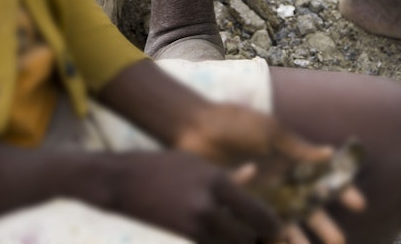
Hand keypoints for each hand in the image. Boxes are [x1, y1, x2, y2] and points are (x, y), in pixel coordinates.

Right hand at [110, 149, 279, 243]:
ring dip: (239, 242)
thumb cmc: (164, 166)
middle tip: (263, 235)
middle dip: (258, 239)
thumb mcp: (198, 163)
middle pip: (248, 238)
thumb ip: (228, 176)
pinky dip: (222, 242)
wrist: (125, 182)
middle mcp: (208, 206)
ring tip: (243, 233)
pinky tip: (223, 234)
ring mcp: (195, 225)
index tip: (276, 227)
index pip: (257, 213)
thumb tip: (254, 174)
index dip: (272, 224)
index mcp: (216, 181)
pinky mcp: (185, 236)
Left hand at [173, 104, 364, 242]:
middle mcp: (280, 184)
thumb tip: (330, 153)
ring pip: (287, 226)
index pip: (322, 179)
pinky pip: (259, 230)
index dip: (341, 191)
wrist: (196, 129)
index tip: (359, 205)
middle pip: (309, 210)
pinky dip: (269, 239)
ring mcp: (262, 199)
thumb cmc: (235, 123)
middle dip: (326, 228)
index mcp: (290, 162)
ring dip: (298, 240)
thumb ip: (297, 147)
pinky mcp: (242, 209)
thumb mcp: (269, 131)